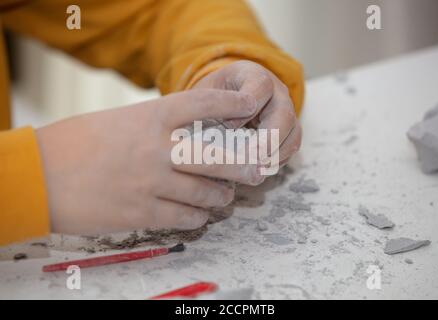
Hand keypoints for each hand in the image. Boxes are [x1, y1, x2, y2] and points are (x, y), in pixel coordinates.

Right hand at [36, 89, 260, 234]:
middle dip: (244, 167)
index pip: (204, 103)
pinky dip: (198, 216)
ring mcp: (152, 182)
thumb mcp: (123, 121)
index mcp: (152, 117)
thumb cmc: (81, 143)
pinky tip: (198, 214)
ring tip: (223, 195)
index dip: (233, 104)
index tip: (251, 107)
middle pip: (217, 157)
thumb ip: (160, 126)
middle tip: (256, 172)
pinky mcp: (143, 213)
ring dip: (220, 196)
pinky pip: (186, 217)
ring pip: (206, 192)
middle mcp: (158, 148)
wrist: (42, 175)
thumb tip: (196, 135)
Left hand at [193, 60, 301, 167]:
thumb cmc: (211, 97)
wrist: (222, 99)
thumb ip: (205, 107)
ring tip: (257, 171)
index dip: (248, 108)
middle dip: (268, 139)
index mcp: (253, 75)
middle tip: (252, 158)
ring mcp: (285, 112)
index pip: (261, 87)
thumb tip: (200, 138)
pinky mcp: (289, 131)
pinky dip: (277, 161)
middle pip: (284, 113)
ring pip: (292, 133)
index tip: (230, 126)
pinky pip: (291, 148)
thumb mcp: (203, 93)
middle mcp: (276, 91)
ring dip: (275, 154)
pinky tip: (260, 171)